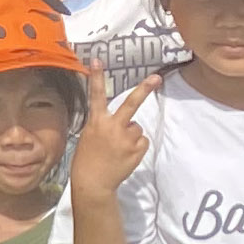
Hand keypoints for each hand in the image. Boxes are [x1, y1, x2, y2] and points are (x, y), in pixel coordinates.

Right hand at [70, 74, 155, 200]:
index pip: (96, 95)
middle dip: (144, 89)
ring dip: (131, 135)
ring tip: (119, 148)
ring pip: (137, 128)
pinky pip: (142, 141)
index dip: (96, 77)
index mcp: (96, 122)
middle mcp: (112, 127)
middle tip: (157, 78)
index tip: (96, 60)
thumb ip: (104, 126)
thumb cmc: (87, 160)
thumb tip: (123, 123)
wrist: (93, 183)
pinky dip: (136, 147)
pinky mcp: (137, 150)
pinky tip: (125, 155)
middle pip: (131, 103)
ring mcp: (126, 139)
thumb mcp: (88, 137)